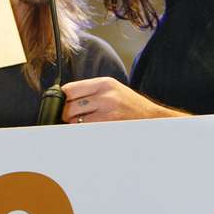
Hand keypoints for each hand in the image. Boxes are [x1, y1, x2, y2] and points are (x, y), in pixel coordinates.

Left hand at [61, 77, 181, 123]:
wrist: (151, 117)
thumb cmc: (130, 104)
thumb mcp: (112, 89)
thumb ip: (91, 91)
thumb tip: (66, 96)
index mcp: (104, 83)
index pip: (70, 89)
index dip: (62, 97)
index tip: (62, 101)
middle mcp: (105, 96)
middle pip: (69, 105)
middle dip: (66, 113)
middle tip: (71, 115)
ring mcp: (107, 112)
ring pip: (75, 120)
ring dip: (74, 123)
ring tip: (82, 122)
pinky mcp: (108, 126)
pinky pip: (85, 130)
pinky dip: (83, 130)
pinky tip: (90, 128)